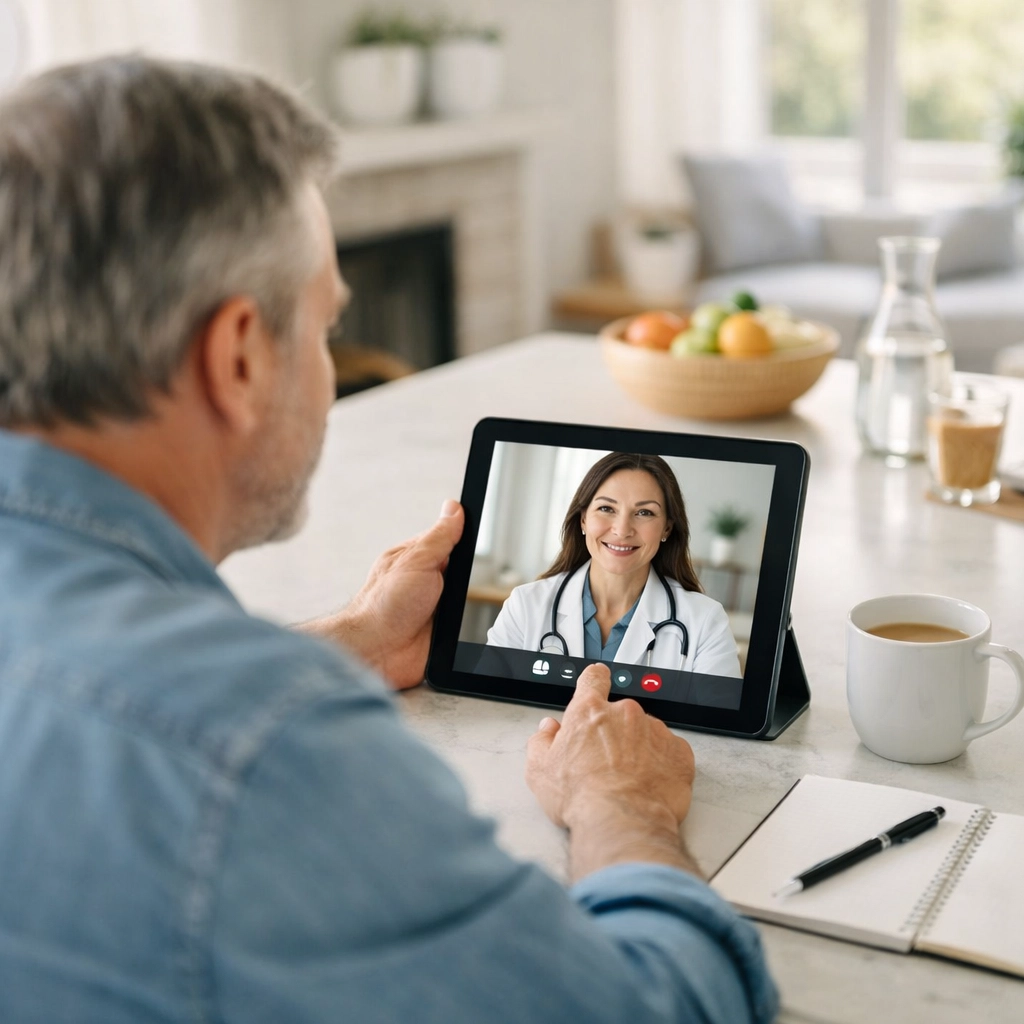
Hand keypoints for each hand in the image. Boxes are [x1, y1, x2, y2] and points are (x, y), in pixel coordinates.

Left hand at [298, 499, 463, 688]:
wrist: (375, 651)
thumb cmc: (383, 605)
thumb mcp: (417, 561)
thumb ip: (439, 537)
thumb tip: (454, 509)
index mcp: (414, 558)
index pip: (446, 539)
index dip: (461, 537)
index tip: (475, 532)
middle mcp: (421, 581)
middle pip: (459, 569)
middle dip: (465, 576)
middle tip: (454, 580)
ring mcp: (429, 606)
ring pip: (463, 597)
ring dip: (462, 603)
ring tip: (447, 607)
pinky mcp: (437, 631)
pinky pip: (461, 624)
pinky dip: (462, 625)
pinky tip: (453, 625)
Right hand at [526, 663, 698, 879]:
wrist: (622, 823)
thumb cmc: (582, 798)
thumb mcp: (540, 770)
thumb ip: (542, 741)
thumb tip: (548, 730)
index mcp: (590, 712)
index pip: (593, 678)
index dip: (594, 680)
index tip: (596, 682)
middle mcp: (625, 713)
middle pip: (620, 714)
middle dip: (614, 733)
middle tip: (605, 763)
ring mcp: (655, 731)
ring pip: (646, 732)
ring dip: (639, 748)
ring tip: (627, 780)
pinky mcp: (679, 752)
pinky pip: (670, 751)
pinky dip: (662, 764)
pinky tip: (647, 784)